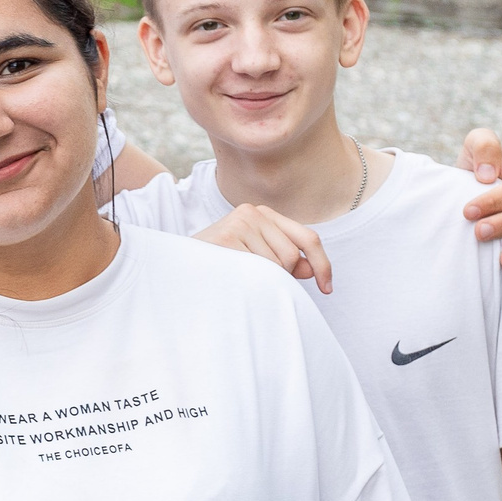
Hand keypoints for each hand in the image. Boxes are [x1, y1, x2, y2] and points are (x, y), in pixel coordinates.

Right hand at [192, 204, 333, 292]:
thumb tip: (309, 268)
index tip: (327, 288)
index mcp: (262, 213)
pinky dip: (249, 280)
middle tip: (251, 277)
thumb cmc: (217, 264)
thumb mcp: (255, 258)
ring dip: (262, 279)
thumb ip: (283, 259)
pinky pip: (258, 269)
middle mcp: (252, 212)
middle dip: (281, 275)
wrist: (174, 266)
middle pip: (292, 255)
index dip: (322, 264)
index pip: (307, 238)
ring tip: (236, 274)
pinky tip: (230, 276)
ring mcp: (238, 223)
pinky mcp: (226, 238)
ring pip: (277, 265)